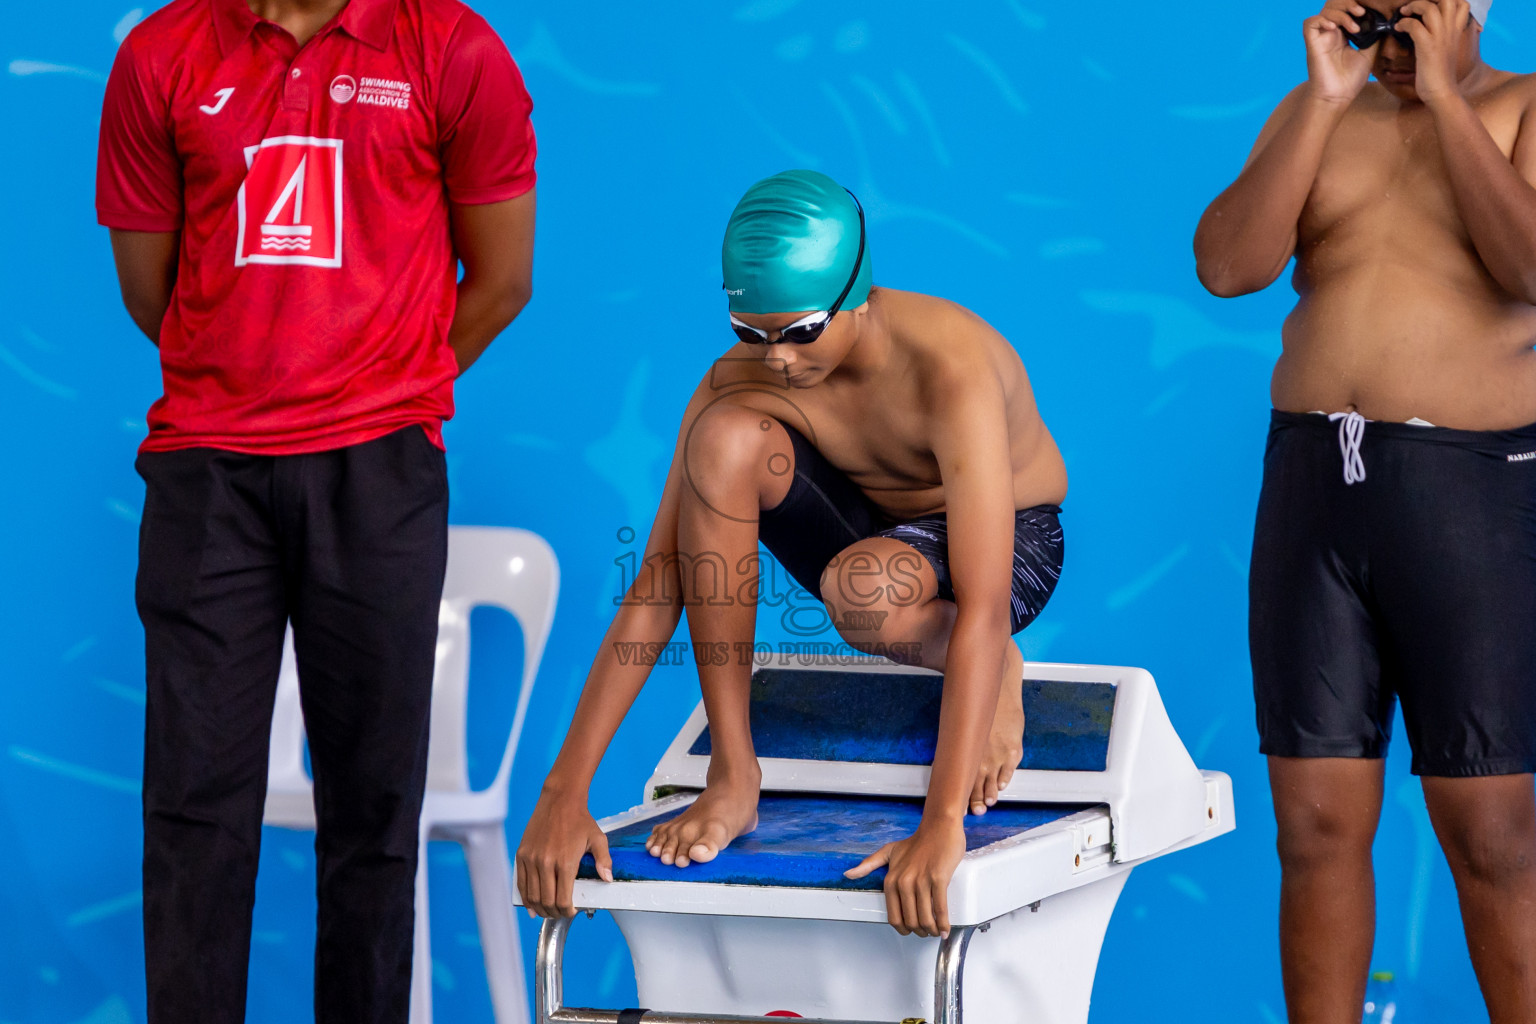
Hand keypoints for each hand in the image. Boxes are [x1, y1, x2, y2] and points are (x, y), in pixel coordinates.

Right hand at [515, 791, 612, 918]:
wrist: (560, 800)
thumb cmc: (580, 819)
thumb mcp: (598, 839)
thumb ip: (604, 861)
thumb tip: (607, 879)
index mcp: (565, 861)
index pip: (563, 899)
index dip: (567, 911)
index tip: (572, 911)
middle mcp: (546, 862)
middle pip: (546, 901)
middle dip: (555, 913)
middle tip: (561, 913)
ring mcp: (531, 859)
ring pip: (532, 896)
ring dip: (540, 909)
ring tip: (548, 911)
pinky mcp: (522, 854)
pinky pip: (521, 883)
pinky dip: (525, 898)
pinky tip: (531, 905)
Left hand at [844, 817, 966, 937]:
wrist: (939, 827)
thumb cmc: (917, 841)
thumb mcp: (888, 851)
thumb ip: (868, 864)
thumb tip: (848, 874)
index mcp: (890, 880)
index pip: (894, 917)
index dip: (903, 929)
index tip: (911, 930)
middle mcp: (903, 882)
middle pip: (910, 921)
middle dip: (919, 932)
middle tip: (926, 932)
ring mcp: (921, 881)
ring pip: (925, 918)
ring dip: (932, 930)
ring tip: (936, 931)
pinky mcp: (938, 879)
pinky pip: (940, 909)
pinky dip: (943, 923)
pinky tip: (945, 929)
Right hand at [1303, 1, 1377, 105]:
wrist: (1338, 96)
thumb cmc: (1351, 80)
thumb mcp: (1370, 52)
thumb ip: (1374, 35)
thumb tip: (1382, 20)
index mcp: (1343, 34)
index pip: (1346, 10)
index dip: (1355, 5)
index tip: (1367, 12)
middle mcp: (1331, 33)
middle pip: (1334, 5)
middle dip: (1348, 4)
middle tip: (1361, 13)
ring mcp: (1321, 38)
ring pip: (1325, 10)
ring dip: (1341, 13)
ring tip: (1354, 26)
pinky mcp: (1312, 44)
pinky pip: (1310, 23)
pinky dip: (1323, 20)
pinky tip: (1335, 28)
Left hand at [1399, 0, 1472, 104]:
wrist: (1442, 92)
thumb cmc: (1440, 74)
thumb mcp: (1445, 50)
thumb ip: (1441, 37)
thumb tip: (1426, 29)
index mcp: (1456, 30)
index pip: (1461, 3)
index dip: (1444, 0)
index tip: (1429, 5)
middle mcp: (1450, 30)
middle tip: (1414, 7)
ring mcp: (1440, 37)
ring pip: (1430, 7)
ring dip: (1413, 6)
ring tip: (1403, 13)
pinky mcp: (1427, 47)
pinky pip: (1414, 25)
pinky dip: (1403, 23)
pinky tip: (1397, 28)